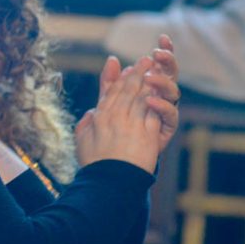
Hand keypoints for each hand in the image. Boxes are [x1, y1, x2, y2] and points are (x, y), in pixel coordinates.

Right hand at [75, 55, 162, 172]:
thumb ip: (86, 123)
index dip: (120, 77)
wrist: (109, 184)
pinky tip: (162, 92)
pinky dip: (158, 100)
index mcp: (99, 117)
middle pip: (128, 90)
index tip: (126, 67)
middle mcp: (115, 117)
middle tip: (145, 59)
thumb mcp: (82, 141)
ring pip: (142, 97)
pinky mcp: (147, 135)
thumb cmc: (94, 165)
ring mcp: (132, 125)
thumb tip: (91, 112)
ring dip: (149, 82)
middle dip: (138, 73)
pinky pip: (154, 113)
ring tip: (156, 69)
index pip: (111, 92)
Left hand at [95, 35, 179, 151]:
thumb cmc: (113, 129)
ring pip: (174, 91)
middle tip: (159, 53)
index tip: (162, 37)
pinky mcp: (166, 128)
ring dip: (162, 82)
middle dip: (168, 60)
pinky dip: (161, 106)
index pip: (159, 65)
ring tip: (149, 78)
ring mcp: (165, 112)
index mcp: (149, 87)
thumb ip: (110, 82)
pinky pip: (170, 115)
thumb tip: (112, 59)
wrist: (114, 161)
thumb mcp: (108, 102)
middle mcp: (160, 97)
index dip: (164, 50)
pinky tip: (150, 101)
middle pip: (171, 74)